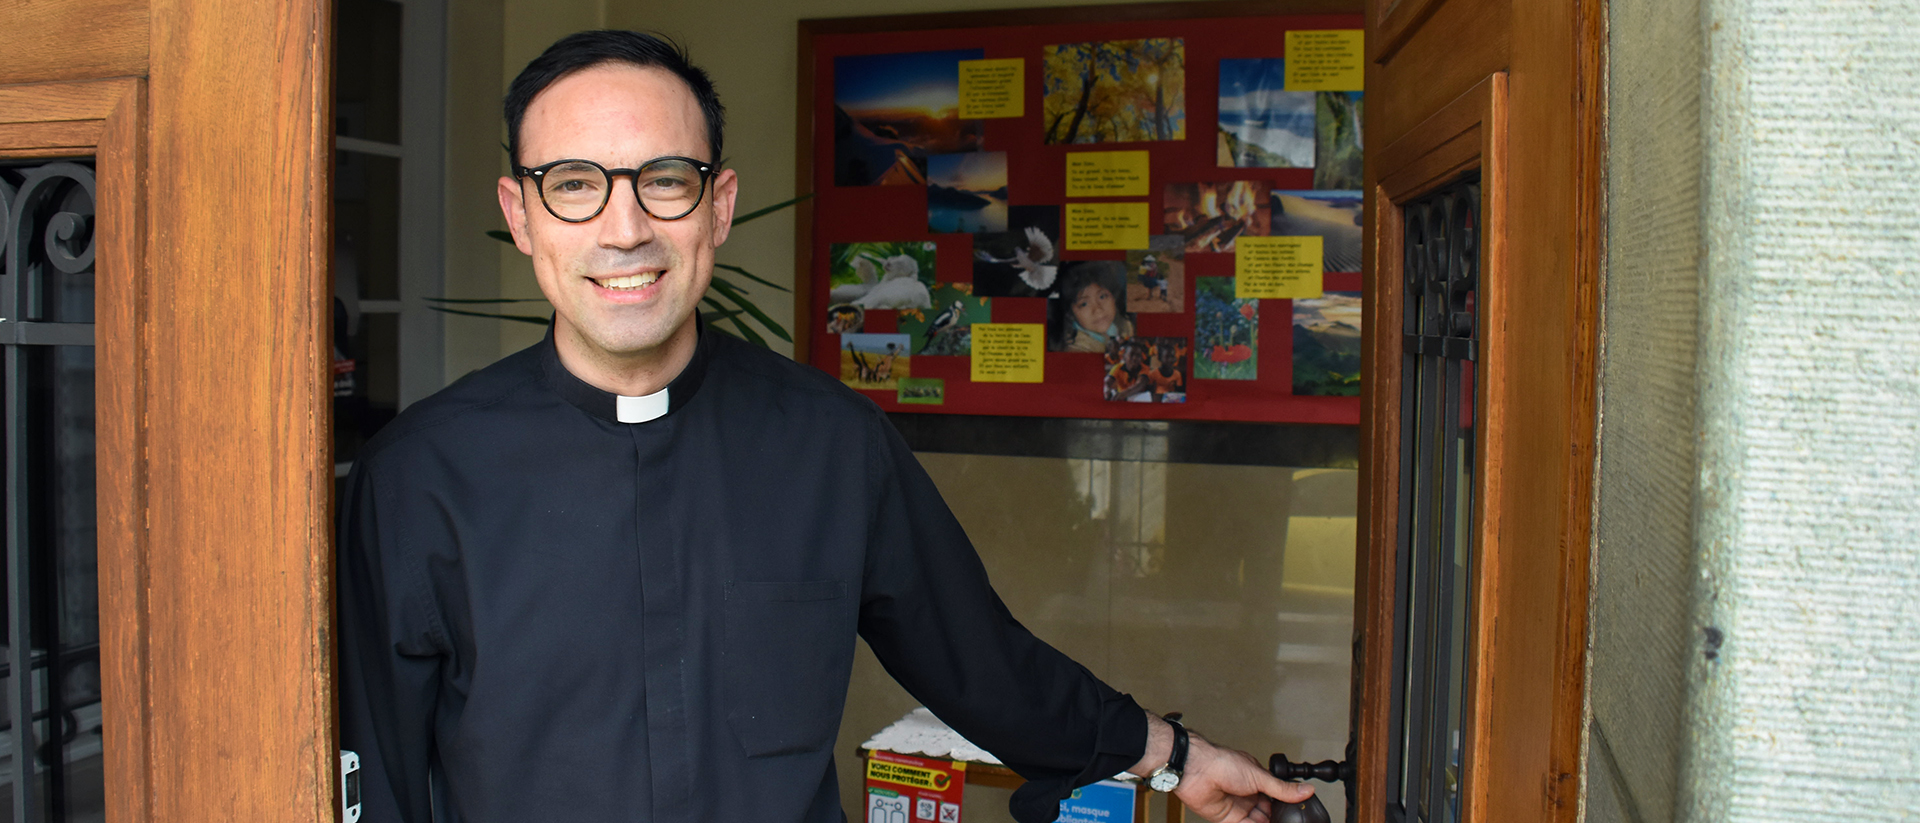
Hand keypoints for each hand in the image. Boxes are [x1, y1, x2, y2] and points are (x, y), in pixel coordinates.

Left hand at [1128, 714, 1313, 822]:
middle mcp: (1247, 794)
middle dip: (1277, 818)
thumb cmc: (1222, 763)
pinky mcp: (1227, 819)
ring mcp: (1238, 807)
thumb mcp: (1259, 776)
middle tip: (1289, 822)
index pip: (1275, 797)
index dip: (1285, 806)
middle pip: (1268, 812)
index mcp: (1256, 780)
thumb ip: (1282, 789)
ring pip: (1258, 821)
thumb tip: (1306, 790)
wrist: (1196, 770)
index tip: (1297, 814)